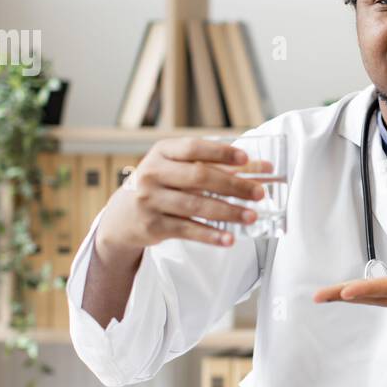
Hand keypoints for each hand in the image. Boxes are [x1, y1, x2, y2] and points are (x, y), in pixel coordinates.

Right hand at [94, 137, 268, 264]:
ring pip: (195, 206)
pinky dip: (210, 235)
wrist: (123, 216)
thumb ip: (217, 167)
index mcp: (162, 152)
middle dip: (233, 186)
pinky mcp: (153, 225)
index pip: (193, 148)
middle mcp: (153, 174)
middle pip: (199, 177)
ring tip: (252, 216)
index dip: (220, 152)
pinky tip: (229, 239)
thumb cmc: (161, 186)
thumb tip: (263, 169)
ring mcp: (151, 200)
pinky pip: (187, 230)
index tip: (245, 158)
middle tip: (259, 193)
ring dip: (228, 212)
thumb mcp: (179, 169)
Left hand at [313, 232, 386, 379]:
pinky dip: (355, 296)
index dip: (371, 288)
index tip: (348, 291)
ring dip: (345, 296)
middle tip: (320, 295)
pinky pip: (373, 300)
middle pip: (375, 296)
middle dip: (347, 294)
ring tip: (320, 295)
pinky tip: (339, 294)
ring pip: (371, 300)